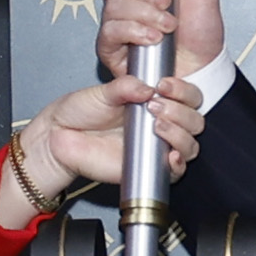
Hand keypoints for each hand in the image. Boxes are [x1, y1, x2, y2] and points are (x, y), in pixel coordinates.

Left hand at [3, 70, 202, 224]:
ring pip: (190, 144)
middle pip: (195, 120)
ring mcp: (157, 146)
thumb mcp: (102, 93)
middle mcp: (160, 122)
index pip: (187, 96)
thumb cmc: (80, 113)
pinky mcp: (149, 168)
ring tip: (156, 124)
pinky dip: (178, 163)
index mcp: (154, 100)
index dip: (183, 91)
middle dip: (181, 111)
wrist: (61, 138)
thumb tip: (146, 87)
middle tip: (156, 105)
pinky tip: (170, 154)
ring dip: (180, 134)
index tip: (165, 85)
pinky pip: (176, 171)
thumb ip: (124, 87)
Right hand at [95, 0, 228, 87]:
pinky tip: (152, 38)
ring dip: (145, 15)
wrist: (203, 66)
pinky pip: (110, 31)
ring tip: (167, 26)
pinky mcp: (112, 47)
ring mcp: (117, 23)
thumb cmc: (201, 29)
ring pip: (112, 6)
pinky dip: (134, 31)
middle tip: (166, 1)